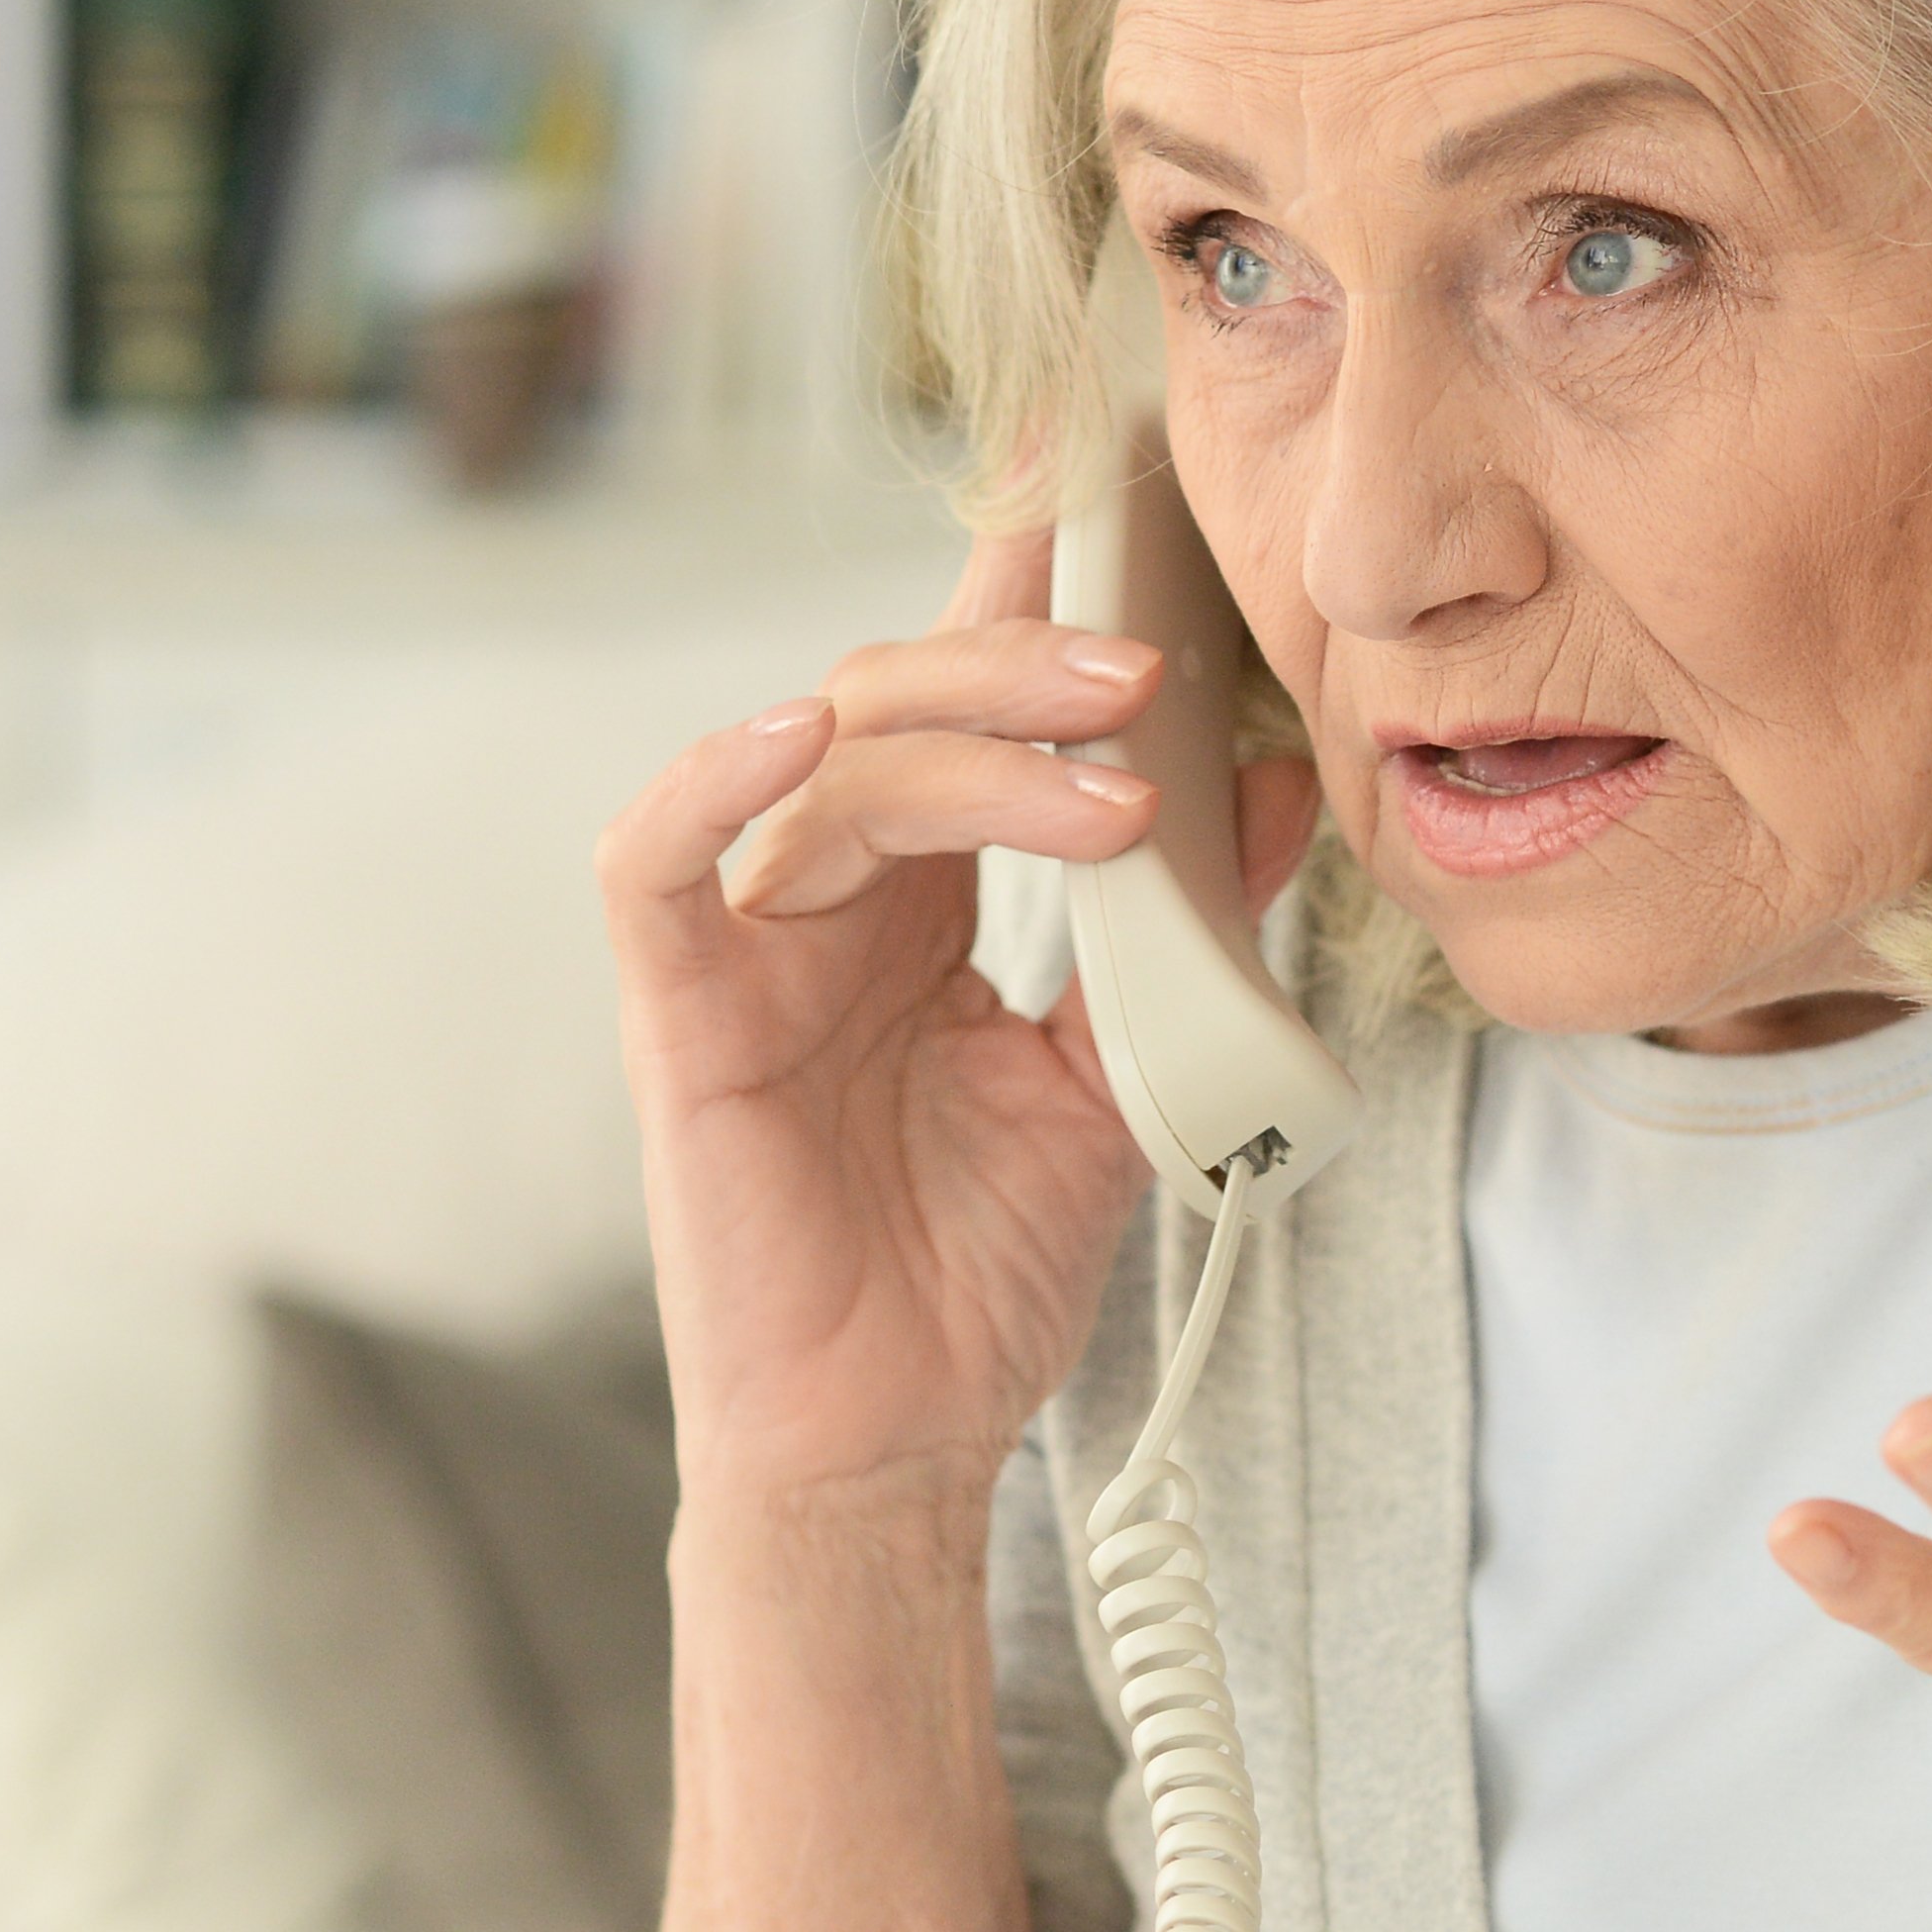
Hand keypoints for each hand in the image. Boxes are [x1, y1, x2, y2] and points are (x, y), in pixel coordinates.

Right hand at [600, 531, 1320, 1518]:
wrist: (894, 1450)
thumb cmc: (974, 1278)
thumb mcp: (1120, 1079)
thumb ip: (1183, 937)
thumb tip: (1273, 790)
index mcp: (914, 895)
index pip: (961, 697)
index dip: (1020, 580)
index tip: (1118, 481)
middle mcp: (822, 897)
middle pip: (895, 698)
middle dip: (1027, 664)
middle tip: (1152, 671)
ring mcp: (744, 949)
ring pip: (826, 763)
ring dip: (971, 741)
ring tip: (1110, 766)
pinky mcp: (680, 1017)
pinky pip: (657, 862)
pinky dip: (717, 781)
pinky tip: (802, 740)